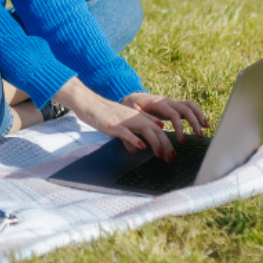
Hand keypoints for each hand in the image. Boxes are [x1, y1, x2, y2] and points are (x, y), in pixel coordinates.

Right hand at [51, 77, 183, 160]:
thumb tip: (139, 149)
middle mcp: (135, 117)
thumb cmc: (105, 115)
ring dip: (155, 143)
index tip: (172, 155)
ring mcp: (125, 120)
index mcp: (138, 117)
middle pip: (156, 130)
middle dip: (166, 146)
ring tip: (160, 155)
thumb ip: (133, 134)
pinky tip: (142, 147)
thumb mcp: (123, 123)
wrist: (90, 104)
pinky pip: (127, 132)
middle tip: (171, 159)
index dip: (167, 142)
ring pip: (146, 130)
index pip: (158, 129)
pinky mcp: (114, 125)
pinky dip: (135, 139)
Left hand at [119, 93, 208, 144]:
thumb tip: (161, 126)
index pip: (173, 114)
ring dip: (199, 116)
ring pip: (190, 106)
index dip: (179, 127)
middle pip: (186, 109)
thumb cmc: (132, 106)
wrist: (132, 97)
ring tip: (206, 129)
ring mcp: (172, 103)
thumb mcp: (133, 112)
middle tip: (200, 136)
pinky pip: (189, 108)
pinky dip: (197, 114)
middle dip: (195, 122)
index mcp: (158, 103)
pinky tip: (203, 124)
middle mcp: (168, 101)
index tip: (181, 141)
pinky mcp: (174, 107)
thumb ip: (146, 119)